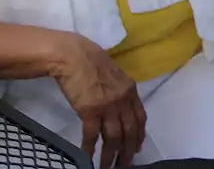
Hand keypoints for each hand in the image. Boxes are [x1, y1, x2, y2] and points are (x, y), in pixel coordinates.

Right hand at [51, 35, 146, 168]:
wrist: (73, 56)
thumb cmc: (90, 62)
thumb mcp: (114, 75)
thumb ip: (120, 91)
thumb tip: (120, 106)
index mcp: (130, 90)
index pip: (140, 117)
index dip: (139, 135)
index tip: (137, 147)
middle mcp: (122, 99)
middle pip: (129, 131)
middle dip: (127, 151)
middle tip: (125, 165)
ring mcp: (107, 105)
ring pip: (113, 137)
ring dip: (111, 155)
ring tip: (108, 167)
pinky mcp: (90, 110)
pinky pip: (92, 135)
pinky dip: (90, 148)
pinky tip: (88, 157)